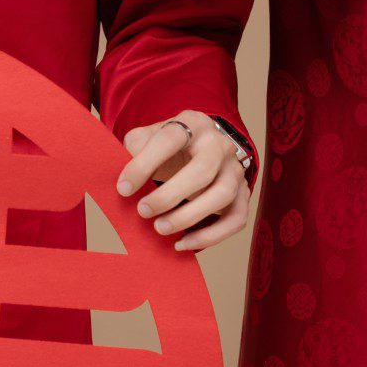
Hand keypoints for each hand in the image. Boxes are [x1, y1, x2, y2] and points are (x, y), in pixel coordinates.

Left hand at [115, 109, 251, 251]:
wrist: (199, 148)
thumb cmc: (167, 146)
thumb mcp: (148, 137)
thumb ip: (135, 149)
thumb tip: (126, 178)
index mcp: (192, 123)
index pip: (169, 139)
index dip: (144, 164)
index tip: (123, 189)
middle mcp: (219, 143)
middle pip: (203, 169)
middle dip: (170, 195)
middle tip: (143, 211)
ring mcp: (235, 169)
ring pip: (223, 194)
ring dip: (190, 216)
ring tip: (160, 228)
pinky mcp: (243, 194)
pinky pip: (236, 218)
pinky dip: (211, 236)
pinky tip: (183, 244)